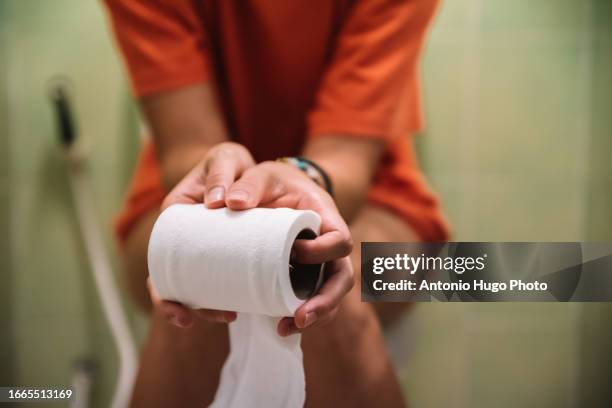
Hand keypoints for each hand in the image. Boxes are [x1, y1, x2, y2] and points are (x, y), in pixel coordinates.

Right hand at [154, 142, 253, 325]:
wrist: (249, 167)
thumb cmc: (229, 162)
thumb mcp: (224, 160)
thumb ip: (220, 174)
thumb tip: (219, 202)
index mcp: (175, 217)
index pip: (157, 258)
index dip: (163, 289)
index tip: (181, 309)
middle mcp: (184, 238)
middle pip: (172, 281)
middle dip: (183, 307)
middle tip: (210, 317)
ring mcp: (203, 249)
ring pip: (196, 285)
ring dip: (208, 307)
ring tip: (231, 315)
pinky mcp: (226, 254)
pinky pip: (220, 280)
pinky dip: (227, 295)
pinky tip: (242, 306)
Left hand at [157, 158, 353, 335]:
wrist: (274, 190)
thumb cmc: (273, 181)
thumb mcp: (263, 175)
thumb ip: (248, 183)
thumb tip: (229, 202)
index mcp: (326, 218)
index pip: (340, 239)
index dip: (323, 251)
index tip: (296, 251)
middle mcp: (328, 244)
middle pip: (342, 278)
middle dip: (326, 301)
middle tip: (300, 317)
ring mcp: (319, 264)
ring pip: (329, 296)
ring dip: (314, 317)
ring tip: (285, 329)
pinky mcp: (304, 276)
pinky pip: (311, 300)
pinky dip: (300, 316)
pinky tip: (279, 327)